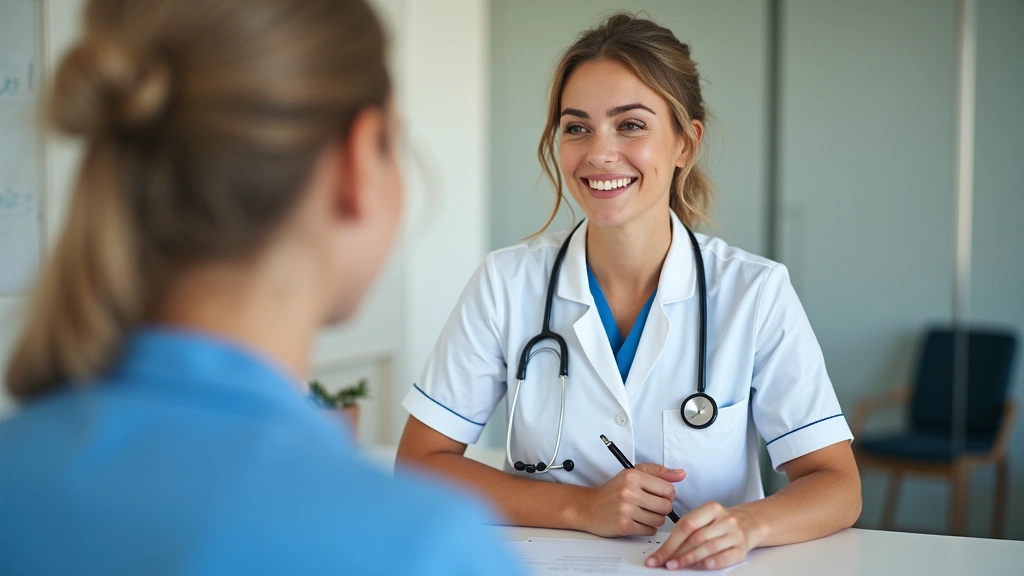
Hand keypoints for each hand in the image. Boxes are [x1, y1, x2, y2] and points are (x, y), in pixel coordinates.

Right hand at [579, 463, 685, 536]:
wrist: (589, 507)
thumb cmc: (613, 490)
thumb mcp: (633, 473)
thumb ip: (659, 473)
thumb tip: (682, 474)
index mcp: (633, 476)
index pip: (668, 489)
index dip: (668, 495)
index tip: (660, 496)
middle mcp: (629, 492)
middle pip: (666, 506)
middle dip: (662, 509)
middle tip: (652, 506)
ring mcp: (626, 510)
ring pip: (659, 520)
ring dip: (655, 519)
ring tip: (643, 514)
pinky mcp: (624, 526)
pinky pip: (649, 531)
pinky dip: (647, 529)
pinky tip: (637, 522)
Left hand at [645, 502, 762, 569]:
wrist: (750, 522)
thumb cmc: (720, 522)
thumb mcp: (705, 518)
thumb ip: (688, 529)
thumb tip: (665, 550)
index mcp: (712, 508)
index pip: (686, 525)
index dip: (670, 542)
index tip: (657, 556)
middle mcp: (725, 520)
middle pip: (697, 537)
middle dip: (677, 552)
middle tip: (664, 563)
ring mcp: (735, 534)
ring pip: (709, 547)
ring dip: (689, 559)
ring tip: (675, 566)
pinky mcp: (742, 549)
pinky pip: (726, 557)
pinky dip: (713, 562)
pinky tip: (702, 565)